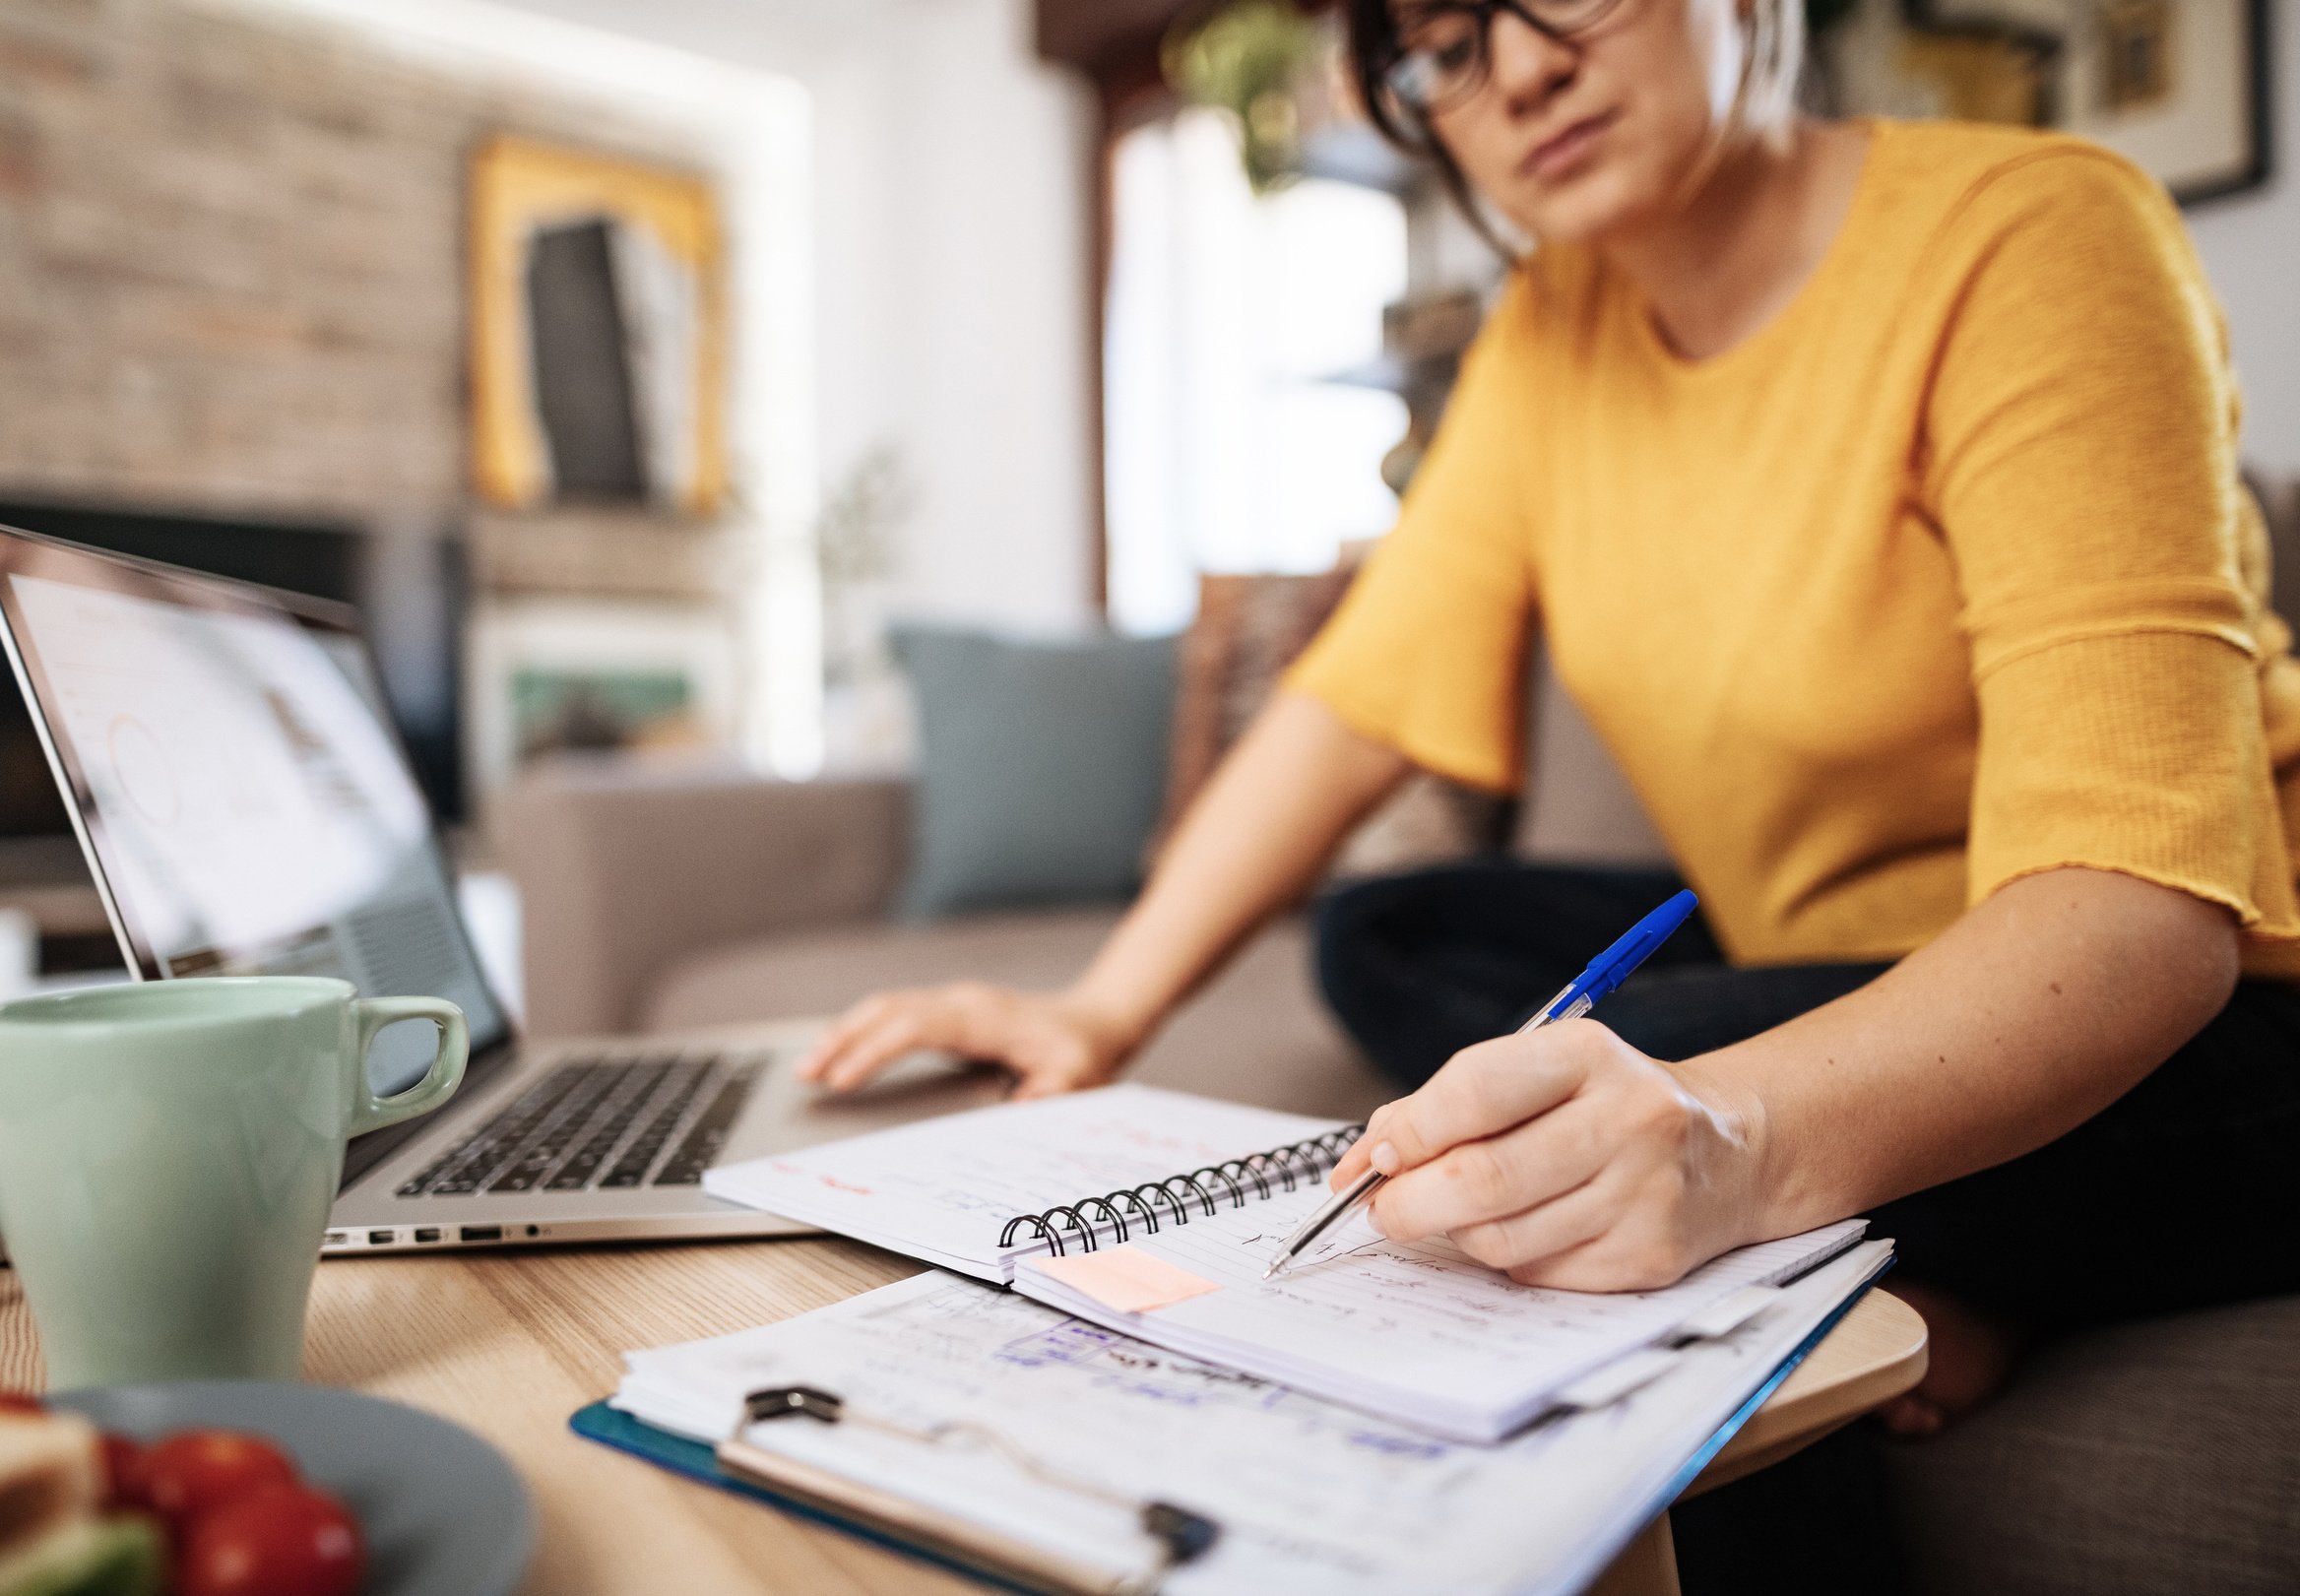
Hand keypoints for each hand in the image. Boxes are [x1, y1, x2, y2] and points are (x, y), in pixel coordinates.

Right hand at [794, 983, 1139, 1099]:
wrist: (1093, 1021)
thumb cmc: (1081, 1053)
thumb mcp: (1075, 1080)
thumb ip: (1048, 1096)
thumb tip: (1016, 1110)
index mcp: (983, 1017)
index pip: (914, 1025)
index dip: (875, 1050)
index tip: (843, 1079)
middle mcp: (961, 1002)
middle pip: (887, 1008)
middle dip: (842, 1038)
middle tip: (805, 1074)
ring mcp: (951, 1002)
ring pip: (885, 1006)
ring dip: (844, 1032)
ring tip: (809, 1069)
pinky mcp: (947, 1011)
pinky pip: (895, 1014)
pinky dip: (862, 1032)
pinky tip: (841, 1056)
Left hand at [1326, 1020, 1766, 1291]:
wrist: (1733, 1151)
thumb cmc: (1605, 1105)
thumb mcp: (1542, 1073)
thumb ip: (1447, 1105)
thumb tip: (1364, 1160)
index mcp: (1589, 1055)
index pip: (1475, 1091)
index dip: (1408, 1132)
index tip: (1371, 1158)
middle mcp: (1628, 1119)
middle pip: (1484, 1178)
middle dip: (1409, 1203)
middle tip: (1381, 1211)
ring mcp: (1645, 1193)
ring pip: (1501, 1237)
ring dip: (1457, 1234)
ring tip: (1460, 1214)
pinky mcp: (1650, 1257)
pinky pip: (1538, 1273)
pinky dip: (1509, 1259)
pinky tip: (1529, 1229)